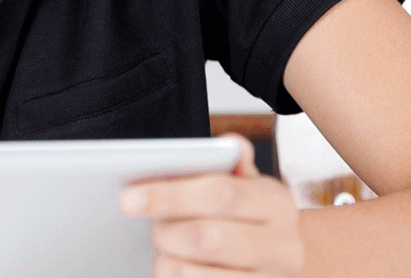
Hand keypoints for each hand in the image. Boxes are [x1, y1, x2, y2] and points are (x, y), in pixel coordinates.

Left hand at [121, 134, 303, 276]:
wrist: (281, 260)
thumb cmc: (251, 216)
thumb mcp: (248, 185)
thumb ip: (231, 163)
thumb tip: (230, 145)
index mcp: (276, 203)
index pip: (221, 194)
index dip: (171, 195)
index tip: (128, 198)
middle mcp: (282, 247)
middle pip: (207, 238)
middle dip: (166, 232)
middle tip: (156, 230)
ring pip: (194, 275)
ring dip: (167, 262)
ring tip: (168, 252)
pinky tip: (176, 266)